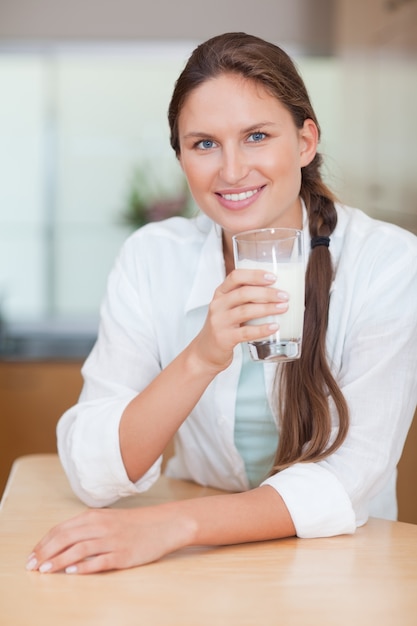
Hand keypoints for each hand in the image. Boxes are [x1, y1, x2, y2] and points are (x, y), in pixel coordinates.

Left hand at [26, 504, 193, 574]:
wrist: (164, 524)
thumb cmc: (134, 524)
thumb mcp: (108, 519)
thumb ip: (86, 527)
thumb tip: (61, 541)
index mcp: (95, 516)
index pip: (62, 529)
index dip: (44, 543)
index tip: (32, 555)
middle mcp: (101, 526)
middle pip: (66, 538)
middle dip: (45, 552)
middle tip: (32, 566)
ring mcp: (112, 541)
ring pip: (79, 550)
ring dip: (58, 560)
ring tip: (45, 570)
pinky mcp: (123, 555)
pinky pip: (99, 562)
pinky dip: (83, 567)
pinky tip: (71, 572)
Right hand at [191, 269, 288, 370]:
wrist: (205, 351)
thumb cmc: (224, 326)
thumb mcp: (229, 307)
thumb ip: (246, 298)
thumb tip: (278, 292)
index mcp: (220, 293)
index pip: (236, 276)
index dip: (255, 275)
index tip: (273, 277)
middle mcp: (218, 305)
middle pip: (243, 293)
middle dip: (267, 293)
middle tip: (285, 296)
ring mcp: (219, 322)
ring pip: (245, 311)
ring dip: (268, 308)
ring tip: (284, 308)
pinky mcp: (224, 338)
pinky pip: (246, 332)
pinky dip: (262, 329)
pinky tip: (274, 327)